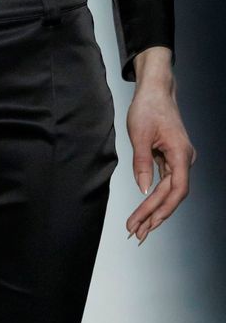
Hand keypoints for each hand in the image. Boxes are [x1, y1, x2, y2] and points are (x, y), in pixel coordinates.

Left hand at [125, 66, 196, 244]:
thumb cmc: (148, 106)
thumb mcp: (139, 134)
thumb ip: (142, 163)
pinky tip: (144, 209)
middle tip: (137, 233)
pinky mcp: (171, 157)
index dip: (161, 209)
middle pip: (173, 194)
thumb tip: (142, 190)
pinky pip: (165, 182)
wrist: (155, 89)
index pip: (176, 190)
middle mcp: (184, 159)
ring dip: (154, 209)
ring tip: (139, 227)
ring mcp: (179, 159)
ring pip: (169, 190)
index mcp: (181, 154)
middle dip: (155, 215)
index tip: (146, 223)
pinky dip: (154, 195)